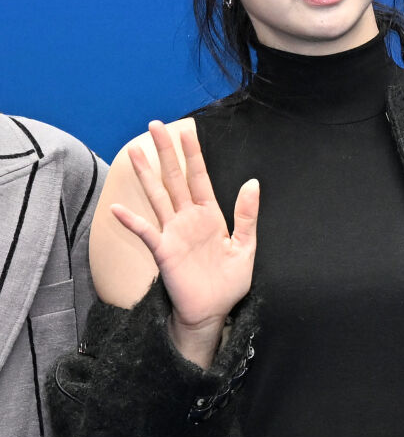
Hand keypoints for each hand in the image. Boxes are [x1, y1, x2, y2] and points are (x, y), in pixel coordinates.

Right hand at [110, 120, 258, 334]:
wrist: (212, 311)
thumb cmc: (228, 281)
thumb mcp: (245, 246)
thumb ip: (247, 215)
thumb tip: (253, 182)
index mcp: (210, 214)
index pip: (200, 176)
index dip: (193, 153)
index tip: (186, 130)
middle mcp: (188, 218)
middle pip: (175, 178)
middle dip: (166, 152)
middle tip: (155, 125)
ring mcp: (174, 232)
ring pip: (158, 196)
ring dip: (147, 174)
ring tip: (135, 151)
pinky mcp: (164, 251)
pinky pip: (145, 232)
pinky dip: (132, 221)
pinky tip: (118, 209)